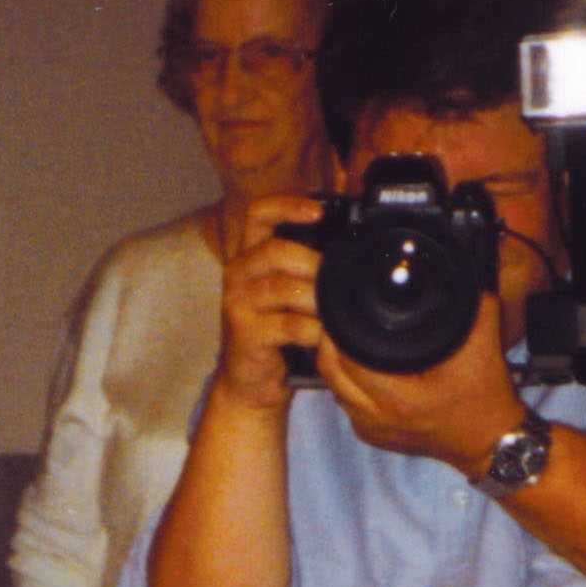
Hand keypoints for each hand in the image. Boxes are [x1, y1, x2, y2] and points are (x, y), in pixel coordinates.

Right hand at [211, 191, 327, 411]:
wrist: (250, 381)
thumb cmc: (275, 331)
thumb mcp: (285, 292)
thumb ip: (304, 268)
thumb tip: (348, 247)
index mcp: (248, 256)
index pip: (257, 213)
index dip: (286, 205)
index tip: (317, 211)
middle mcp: (237, 274)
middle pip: (273, 250)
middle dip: (312, 261)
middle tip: (337, 276)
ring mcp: (238, 304)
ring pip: (281, 287)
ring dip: (316, 297)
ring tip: (335, 308)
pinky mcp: (245, 334)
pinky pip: (287, 325)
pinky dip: (312, 329)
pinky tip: (323, 333)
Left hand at [315, 291, 529, 474]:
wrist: (490, 443)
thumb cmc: (486, 399)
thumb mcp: (482, 343)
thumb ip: (470, 303)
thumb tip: (456, 272)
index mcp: (401, 400)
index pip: (346, 358)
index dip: (339, 329)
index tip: (346, 306)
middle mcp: (379, 419)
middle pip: (330, 371)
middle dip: (331, 340)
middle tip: (342, 315)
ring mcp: (371, 430)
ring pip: (333, 387)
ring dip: (337, 361)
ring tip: (351, 336)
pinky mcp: (371, 436)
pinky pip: (345, 401)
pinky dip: (348, 381)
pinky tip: (363, 363)